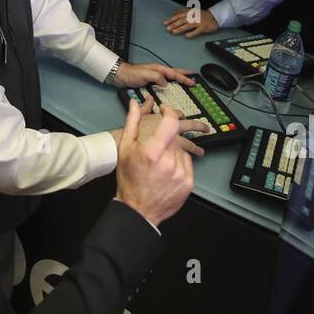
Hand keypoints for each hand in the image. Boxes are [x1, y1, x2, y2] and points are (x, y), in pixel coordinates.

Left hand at [114, 61, 194, 89]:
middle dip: (185, 75)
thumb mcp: (146, 74)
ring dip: (179, 78)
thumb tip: (166, 83)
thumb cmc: (131, 74)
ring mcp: (155, 76)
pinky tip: (170, 87)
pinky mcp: (150, 81)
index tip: (193, 81)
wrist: (120, 75)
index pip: (175, 74)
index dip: (184, 78)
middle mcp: (158, 72)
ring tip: (186, 80)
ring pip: (170, 77)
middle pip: (175, 73)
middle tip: (194, 77)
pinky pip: (164, 82)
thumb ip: (157, 77)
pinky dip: (170, 83)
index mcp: (159, 69)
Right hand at [114, 99, 194, 227]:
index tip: (165, 110)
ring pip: (182, 150)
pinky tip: (167, 170)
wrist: (138, 210)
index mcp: (152, 152)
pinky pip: (187, 163)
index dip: (169, 112)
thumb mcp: (125, 149)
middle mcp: (169, 162)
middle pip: (174, 137)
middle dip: (166, 137)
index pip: (171, 122)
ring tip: (159, 162)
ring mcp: (181, 173)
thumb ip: (132, 123)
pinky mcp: (189, 182)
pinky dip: (179, 163)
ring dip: (173, 150)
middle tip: (155, 146)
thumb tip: (135, 103)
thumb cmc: (129, 179)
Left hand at [164, 7, 219, 37]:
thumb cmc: (202, 15)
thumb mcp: (192, 11)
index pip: (179, 15)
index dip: (172, 19)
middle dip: (174, 24)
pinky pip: (197, 31)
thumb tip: (174, 14)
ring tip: (174, 31)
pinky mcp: (203, 27)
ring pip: (188, 25)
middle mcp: (194, 16)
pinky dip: (191, 33)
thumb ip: (183, 12)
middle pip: (182, 20)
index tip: (165, 22)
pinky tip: (186, 36)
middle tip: (168, 28)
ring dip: (180, 28)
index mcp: (190, 12)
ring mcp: (199, 22)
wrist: (214, 17)